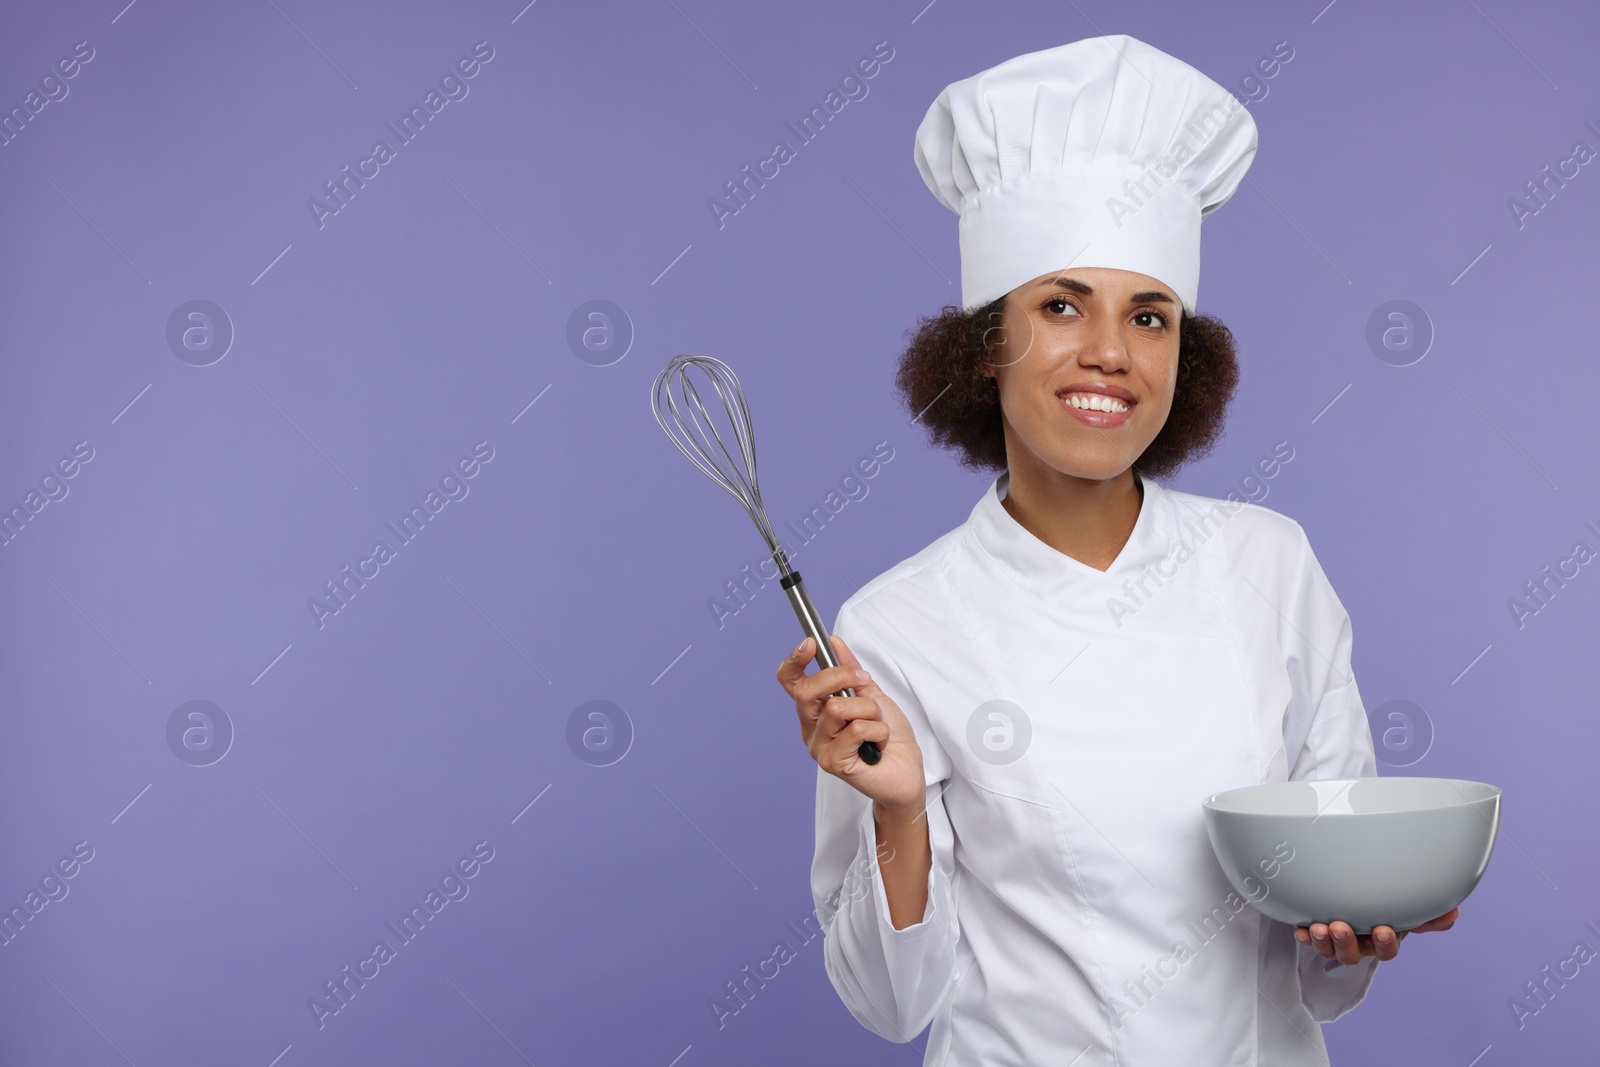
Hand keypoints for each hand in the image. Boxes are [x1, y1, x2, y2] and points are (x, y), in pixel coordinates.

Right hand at [776, 634, 925, 813]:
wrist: (907, 771)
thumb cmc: (889, 737)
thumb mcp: (872, 694)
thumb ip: (851, 671)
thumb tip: (834, 642)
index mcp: (815, 711)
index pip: (790, 682)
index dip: (795, 661)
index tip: (811, 644)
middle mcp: (810, 729)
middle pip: (807, 691)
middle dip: (841, 677)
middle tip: (863, 682)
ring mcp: (819, 747)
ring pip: (837, 708)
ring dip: (869, 710)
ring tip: (877, 724)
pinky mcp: (833, 763)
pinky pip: (856, 729)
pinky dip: (877, 731)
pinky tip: (878, 744)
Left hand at [1295, 907, 1459, 963]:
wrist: (1352, 897)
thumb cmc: (1383, 906)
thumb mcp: (1404, 908)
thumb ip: (1426, 913)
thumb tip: (1452, 913)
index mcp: (1382, 939)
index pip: (1386, 949)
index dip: (1384, 943)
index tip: (1381, 929)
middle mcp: (1360, 943)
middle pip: (1354, 953)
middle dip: (1347, 943)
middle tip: (1340, 927)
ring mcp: (1336, 940)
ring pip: (1330, 949)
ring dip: (1323, 941)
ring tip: (1317, 928)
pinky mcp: (1316, 933)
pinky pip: (1309, 940)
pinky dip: (1305, 937)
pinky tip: (1300, 930)